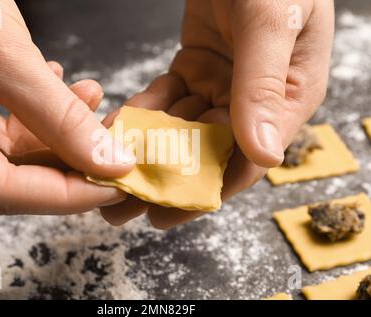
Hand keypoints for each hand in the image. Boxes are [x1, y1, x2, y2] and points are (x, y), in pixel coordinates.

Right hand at [0, 0, 134, 213]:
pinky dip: (44, 112)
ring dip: (64, 130)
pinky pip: (12, 126)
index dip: (70, 195)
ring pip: (21, 151)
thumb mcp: (4, 57)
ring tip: (92, 95)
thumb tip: (109, 160)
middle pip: (18, 177)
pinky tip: (62, 84)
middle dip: (75, 160)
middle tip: (116, 145)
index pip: (7, 191)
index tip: (117, 185)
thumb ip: (58, 116)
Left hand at [100, 0, 333, 227]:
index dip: (204, 190)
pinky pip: (167, 99)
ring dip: (148, 150)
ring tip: (112, 174)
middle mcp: (253, 100)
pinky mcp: (195, 69)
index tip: (165, 213)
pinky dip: (144, 113)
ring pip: (182, 129)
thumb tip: (263, 155)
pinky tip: (119, 128)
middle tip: (124, 203)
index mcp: (285, 100)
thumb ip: (263, 85)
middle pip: (207, 153)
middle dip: (166, 178)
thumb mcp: (272, 23)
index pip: (245, 160)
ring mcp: (222, 85)